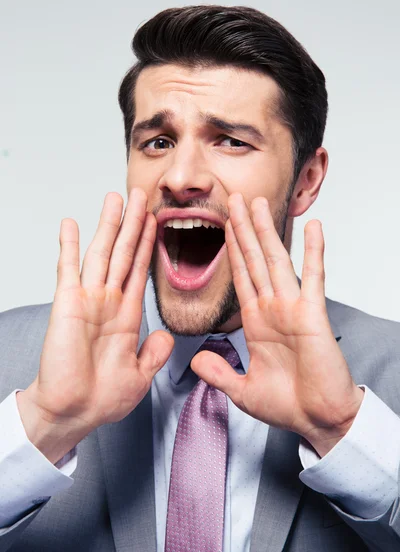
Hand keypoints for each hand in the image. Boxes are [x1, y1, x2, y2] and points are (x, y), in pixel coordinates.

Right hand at [18, 188, 173, 462]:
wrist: (74, 413)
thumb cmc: (102, 399)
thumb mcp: (140, 375)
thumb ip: (155, 353)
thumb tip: (165, 336)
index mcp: (127, 316)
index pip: (141, 270)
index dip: (149, 244)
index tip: (156, 221)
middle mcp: (108, 302)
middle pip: (124, 253)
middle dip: (133, 223)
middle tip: (140, 195)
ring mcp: (88, 300)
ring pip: (101, 253)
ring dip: (108, 225)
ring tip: (115, 199)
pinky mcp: (67, 304)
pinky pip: (68, 269)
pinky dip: (68, 246)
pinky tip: (70, 224)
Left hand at [192, 193, 362, 455]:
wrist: (319, 420)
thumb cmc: (288, 405)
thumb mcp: (243, 390)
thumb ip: (219, 373)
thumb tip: (196, 361)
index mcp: (255, 322)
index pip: (239, 277)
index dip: (230, 250)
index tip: (222, 225)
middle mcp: (272, 309)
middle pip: (253, 259)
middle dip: (242, 229)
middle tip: (234, 198)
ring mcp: (293, 308)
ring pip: (276, 260)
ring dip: (266, 231)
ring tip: (258, 203)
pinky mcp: (313, 314)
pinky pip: (313, 278)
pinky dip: (314, 252)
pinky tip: (314, 227)